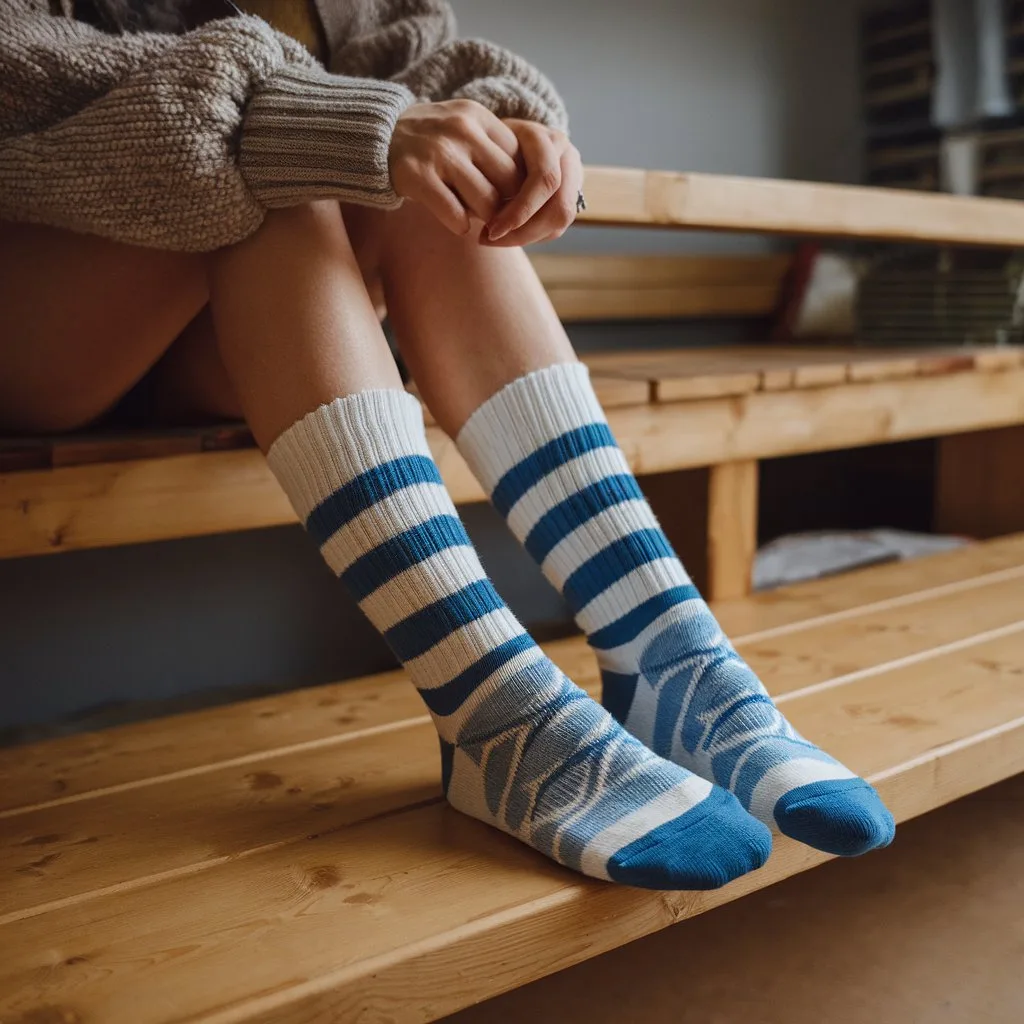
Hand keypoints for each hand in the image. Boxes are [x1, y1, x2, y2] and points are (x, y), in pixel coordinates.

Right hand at [389, 99, 523, 236]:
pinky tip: (456, 222)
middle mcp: (462, 130)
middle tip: (496, 218)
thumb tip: (532, 191)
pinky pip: (454, 214)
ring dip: (485, 220)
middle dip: (506, 208)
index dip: (520, 188)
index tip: (510, 200)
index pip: (520, 160)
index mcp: (479, 117)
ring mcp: (439, 152)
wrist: (376, 137)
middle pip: (508, 184)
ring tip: (476, 219)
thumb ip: (495, 150)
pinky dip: (460, 225)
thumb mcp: (465, 129)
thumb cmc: (431, 142)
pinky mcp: (417, 175)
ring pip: (487, 202)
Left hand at [485, 120, 582, 246]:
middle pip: (560, 206)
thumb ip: (485, 181)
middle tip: (491, 239)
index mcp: (542, 137)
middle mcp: (563, 151)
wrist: (492, 140)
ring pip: (562, 219)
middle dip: (525, 231)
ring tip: (497, 239)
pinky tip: (508, 235)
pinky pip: (557, 226)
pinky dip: (532, 235)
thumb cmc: (478, 149)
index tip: (490, 231)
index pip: (544, 180)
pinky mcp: (569, 192)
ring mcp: (571, 170)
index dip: (520, 211)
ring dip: (529, 236)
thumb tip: (488, 221)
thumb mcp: (478, 157)